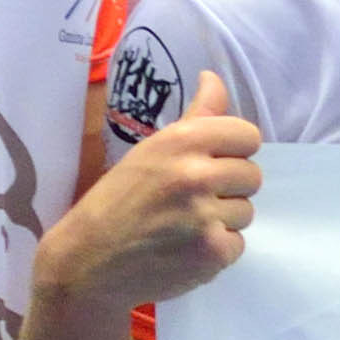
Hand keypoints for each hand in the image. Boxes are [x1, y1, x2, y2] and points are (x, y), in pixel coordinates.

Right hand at [45, 74, 259, 306]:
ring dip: (223, 220)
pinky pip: (238, 244)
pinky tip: (185, 248)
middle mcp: (197, 173)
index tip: (213, 163)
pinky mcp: (212, 252)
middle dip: (229, 188)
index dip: (234, 151)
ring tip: (185, 225)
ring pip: (247, 211)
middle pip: (252, 175)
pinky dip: (216, 250)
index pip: (248, 136)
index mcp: (181, 141)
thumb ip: (195, 118)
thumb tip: (214, 78)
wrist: (87, 261)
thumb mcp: (151, 150)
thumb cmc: (116, 202)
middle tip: (192, 199)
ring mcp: (206, 215)